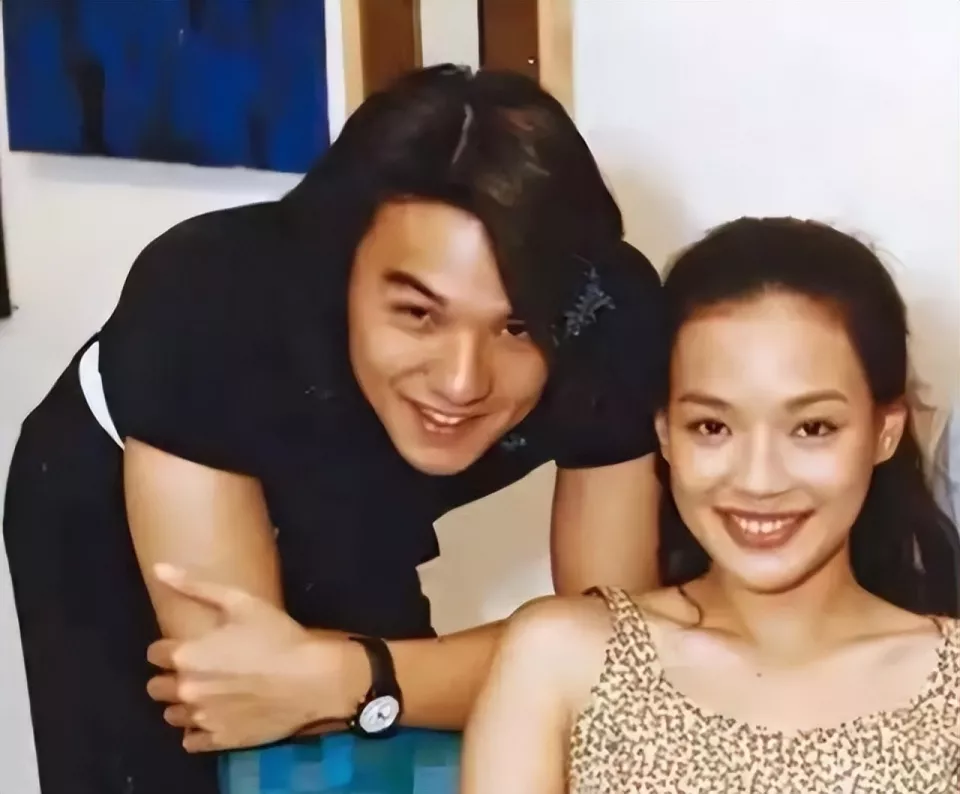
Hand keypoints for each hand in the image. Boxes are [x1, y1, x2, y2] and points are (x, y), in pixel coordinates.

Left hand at [145, 564, 367, 752]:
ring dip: (184, 703)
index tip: (192, 646)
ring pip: (171, 714)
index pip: (154, 654)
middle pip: (156, 687)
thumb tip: (158, 569)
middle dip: (172, 676)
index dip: (171, 648)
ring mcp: (202, 719)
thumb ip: (194, 586)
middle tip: (201, 668)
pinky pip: (191, 740)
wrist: (312, 679)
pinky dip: (199, 729)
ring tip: (211, 692)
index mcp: (186, 656)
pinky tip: (219, 714)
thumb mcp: (239, 602)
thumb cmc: (277, 636)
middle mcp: (186, 690)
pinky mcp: (219, 741)